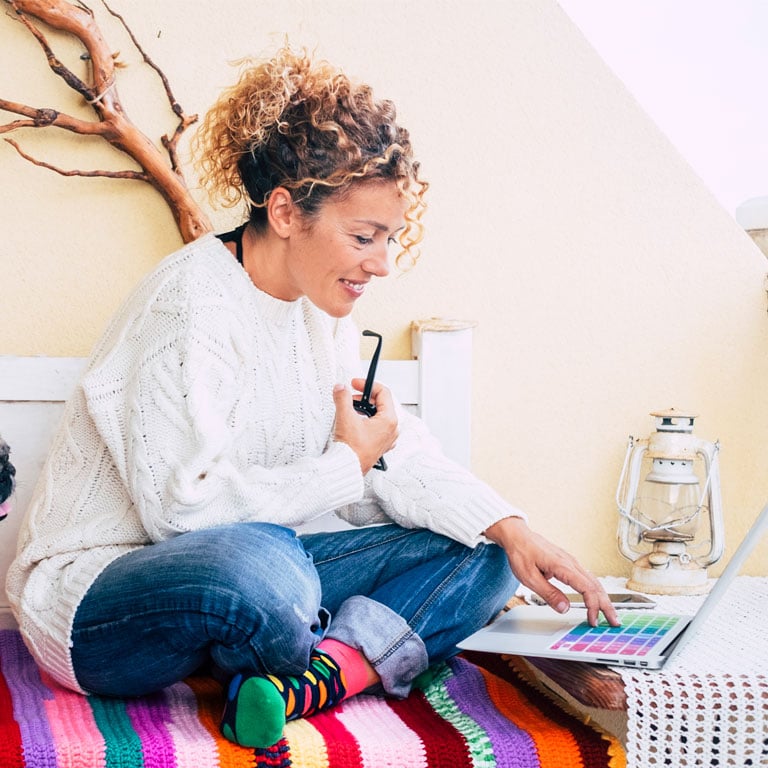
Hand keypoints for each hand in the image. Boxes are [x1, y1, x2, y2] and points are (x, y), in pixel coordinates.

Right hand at [332, 379, 397, 473]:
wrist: (347, 469)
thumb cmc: (351, 450)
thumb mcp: (345, 418)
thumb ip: (343, 398)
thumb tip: (341, 388)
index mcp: (389, 421)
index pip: (383, 393)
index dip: (368, 385)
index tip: (356, 384)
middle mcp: (391, 430)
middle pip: (381, 404)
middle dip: (364, 398)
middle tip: (350, 397)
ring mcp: (386, 439)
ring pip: (378, 416)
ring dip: (364, 410)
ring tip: (350, 411)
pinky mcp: (379, 446)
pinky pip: (375, 428)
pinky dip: (365, 421)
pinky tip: (354, 423)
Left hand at [484, 516, 619, 626]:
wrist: (517, 536)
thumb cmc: (521, 553)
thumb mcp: (529, 578)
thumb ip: (548, 594)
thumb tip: (565, 608)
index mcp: (562, 566)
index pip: (586, 588)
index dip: (593, 605)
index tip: (593, 620)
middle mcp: (570, 562)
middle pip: (595, 585)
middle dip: (606, 604)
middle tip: (614, 621)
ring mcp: (571, 562)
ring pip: (593, 581)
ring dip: (603, 598)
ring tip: (609, 613)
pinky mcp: (568, 563)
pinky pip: (586, 577)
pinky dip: (595, 590)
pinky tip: (597, 598)